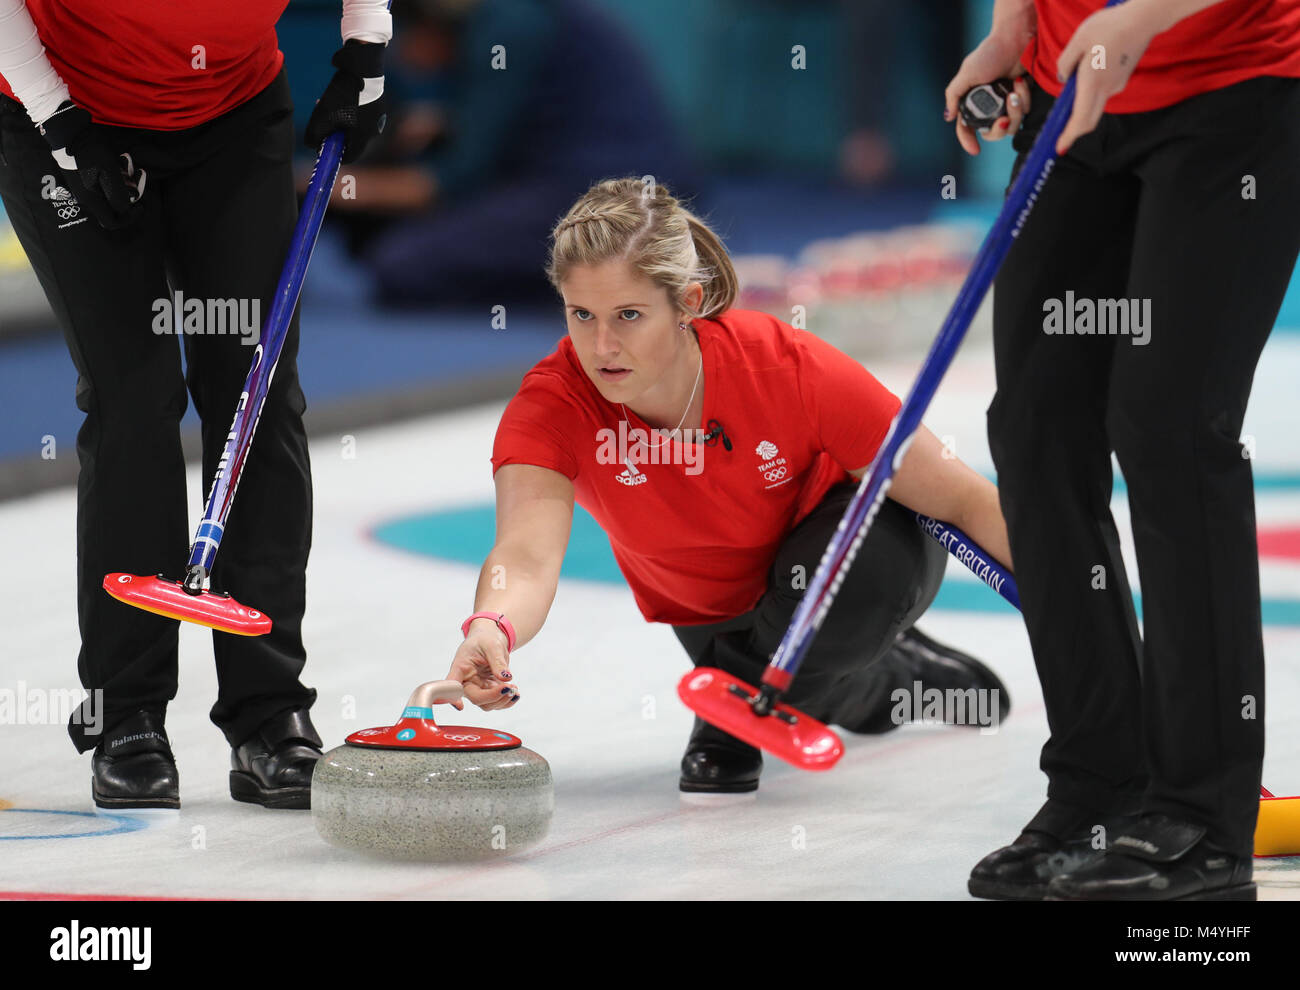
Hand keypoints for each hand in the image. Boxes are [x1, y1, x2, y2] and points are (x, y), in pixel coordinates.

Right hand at [37, 101, 144, 228]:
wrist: (67, 130)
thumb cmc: (89, 151)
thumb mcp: (109, 172)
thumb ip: (119, 194)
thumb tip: (126, 207)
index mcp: (92, 200)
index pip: (112, 222)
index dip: (129, 218)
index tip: (140, 204)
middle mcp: (87, 196)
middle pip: (115, 204)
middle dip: (131, 190)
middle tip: (138, 173)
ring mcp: (84, 185)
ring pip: (112, 190)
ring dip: (125, 178)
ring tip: (127, 161)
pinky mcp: (84, 175)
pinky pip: (104, 180)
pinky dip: (115, 172)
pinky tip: (119, 159)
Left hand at [304, 39, 387, 163]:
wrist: (362, 66)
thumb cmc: (343, 94)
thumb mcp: (322, 116)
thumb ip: (314, 135)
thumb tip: (311, 145)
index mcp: (363, 137)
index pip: (349, 157)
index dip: (335, 155)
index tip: (325, 147)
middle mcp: (374, 130)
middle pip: (351, 140)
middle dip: (335, 133)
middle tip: (323, 121)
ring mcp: (379, 116)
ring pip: (356, 125)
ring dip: (340, 119)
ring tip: (327, 105)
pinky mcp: (380, 103)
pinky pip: (363, 113)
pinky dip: (350, 109)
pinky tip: (341, 95)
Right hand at [446, 619, 519, 711]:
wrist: (490, 640)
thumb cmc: (485, 639)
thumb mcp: (492, 645)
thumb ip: (497, 662)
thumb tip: (506, 678)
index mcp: (461, 668)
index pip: (452, 685)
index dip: (453, 697)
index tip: (460, 706)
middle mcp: (466, 682)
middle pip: (476, 698)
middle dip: (494, 697)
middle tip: (509, 687)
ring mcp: (477, 688)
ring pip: (487, 704)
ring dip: (503, 700)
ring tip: (514, 688)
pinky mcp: (488, 691)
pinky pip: (496, 702)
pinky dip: (507, 701)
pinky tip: (515, 693)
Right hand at [944, 28, 1032, 155]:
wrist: (1015, 38)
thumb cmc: (989, 54)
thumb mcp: (966, 74)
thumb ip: (954, 95)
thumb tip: (948, 117)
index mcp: (972, 102)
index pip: (967, 128)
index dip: (968, 141)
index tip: (975, 150)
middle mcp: (989, 106)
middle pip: (992, 133)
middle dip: (999, 129)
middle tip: (1004, 119)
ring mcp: (1006, 104)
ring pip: (1011, 126)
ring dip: (1015, 111)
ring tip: (1014, 91)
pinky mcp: (1023, 99)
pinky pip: (1025, 112)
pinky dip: (1024, 99)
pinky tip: (1021, 82)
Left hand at [1054, 4, 1154, 154]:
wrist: (1144, 19)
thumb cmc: (1110, 25)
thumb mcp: (1078, 40)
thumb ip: (1065, 62)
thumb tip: (1064, 79)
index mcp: (1092, 83)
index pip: (1080, 119)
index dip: (1069, 135)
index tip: (1059, 147)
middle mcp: (1106, 89)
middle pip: (1088, 119)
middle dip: (1073, 130)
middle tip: (1059, 135)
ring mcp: (1117, 85)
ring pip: (1094, 102)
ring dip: (1081, 101)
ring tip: (1076, 75)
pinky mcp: (1122, 78)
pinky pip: (1102, 89)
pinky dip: (1092, 88)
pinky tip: (1090, 67)